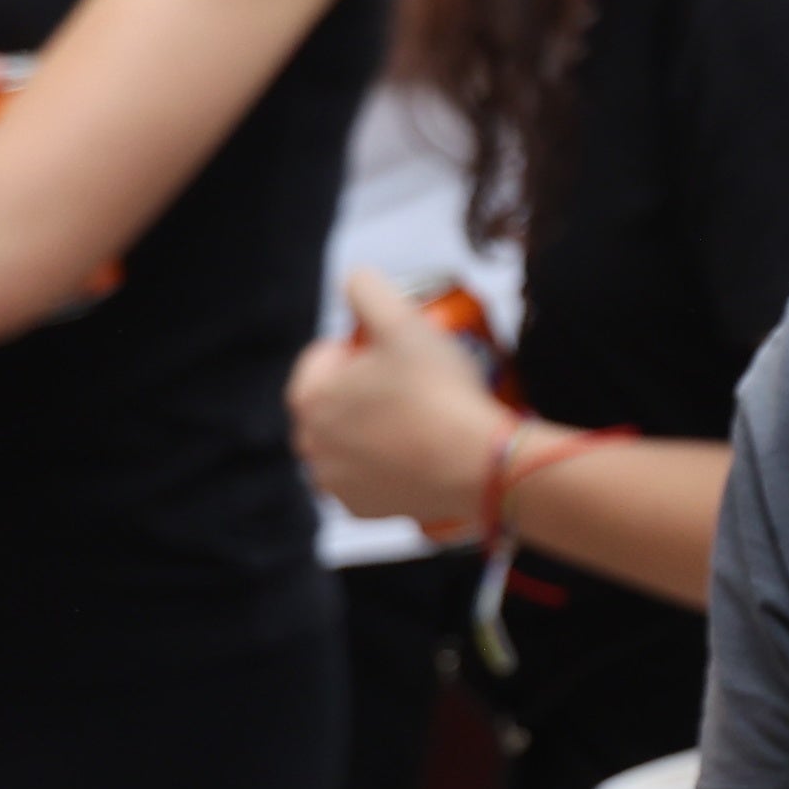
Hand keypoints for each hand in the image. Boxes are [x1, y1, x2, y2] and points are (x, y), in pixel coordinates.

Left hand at [288, 268, 513, 528]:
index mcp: (310, 399)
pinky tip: (416, 452)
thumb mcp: (404, 322)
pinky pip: (367, 478)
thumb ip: (368, 288)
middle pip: (334, 402)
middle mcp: (311, 446)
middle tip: (410, 383)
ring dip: (372, 427)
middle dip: (363, 390)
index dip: (359, 347)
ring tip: (417, 418)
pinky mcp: (362, 510)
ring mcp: (335, 483)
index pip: (322, 358)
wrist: (478, 465)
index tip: (394, 351)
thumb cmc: (438, 392)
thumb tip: (356, 279)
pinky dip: (385, 465)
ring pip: (349, 441)